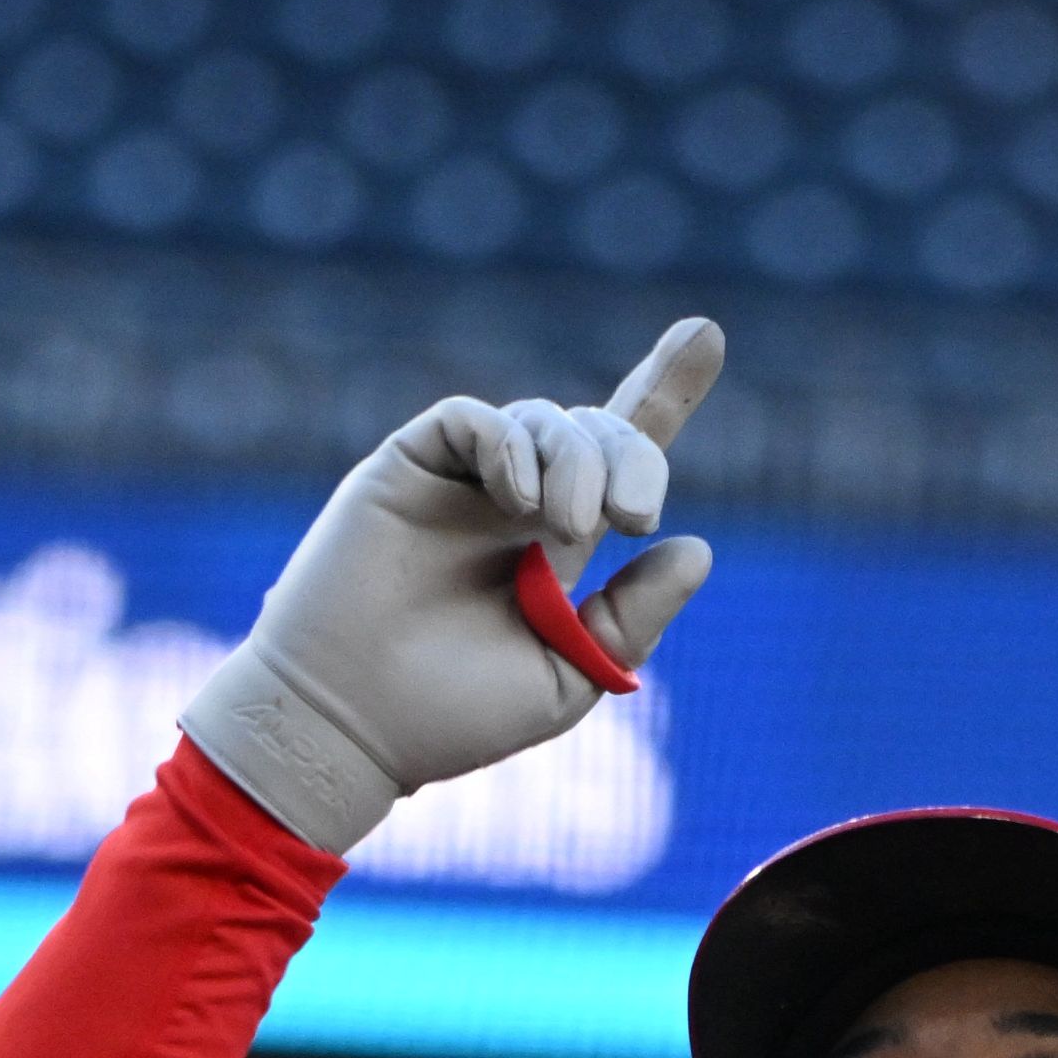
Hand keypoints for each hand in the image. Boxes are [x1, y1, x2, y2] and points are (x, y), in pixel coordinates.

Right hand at [180, 317, 725, 854]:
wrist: (350, 724)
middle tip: (631, 518)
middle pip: (598, 430)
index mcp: (557, 548)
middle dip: (635, 453)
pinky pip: (472, 419)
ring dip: (577, 460)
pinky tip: (517, 500)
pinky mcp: (408, 467)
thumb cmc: (450, 717)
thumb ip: (631, 619)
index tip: (708, 333)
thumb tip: (696, 547)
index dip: (664, 394)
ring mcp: (461, 482)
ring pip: (544, 418)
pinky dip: (509, 445)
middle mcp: (514, 503)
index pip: (622, 460)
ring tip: (563, 526)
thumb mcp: (567, 676)